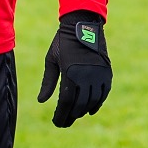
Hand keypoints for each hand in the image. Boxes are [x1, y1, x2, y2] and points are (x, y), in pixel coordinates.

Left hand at [37, 11, 111, 127]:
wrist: (83, 24)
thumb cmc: (63, 42)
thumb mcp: (51, 60)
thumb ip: (48, 82)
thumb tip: (41, 101)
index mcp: (71, 73)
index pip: (66, 102)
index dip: (61, 115)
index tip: (57, 122)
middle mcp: (86, 76)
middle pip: (79, 105)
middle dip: (71, 116)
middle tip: (64, 123)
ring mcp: (98, 74)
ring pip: (92, 101)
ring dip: (83, 111)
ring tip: (75, 116)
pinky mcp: (106, 72)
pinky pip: (103, 93)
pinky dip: (97, 103)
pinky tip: (90, 109)